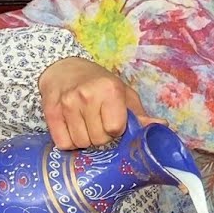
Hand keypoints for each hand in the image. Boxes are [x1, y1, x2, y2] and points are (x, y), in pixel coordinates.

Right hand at [38, 57, 164, 149]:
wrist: (64, 69)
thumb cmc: (99, 84)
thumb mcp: (123, 94)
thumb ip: (140, 114)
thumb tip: (162, 126)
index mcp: (110, 90)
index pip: (115, 129)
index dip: (116, 130)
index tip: (114, 122)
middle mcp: (87, 96)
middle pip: (98, 139)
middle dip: (101, 137)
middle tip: (99, 123)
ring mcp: (67, 104)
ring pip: (80, 143)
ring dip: (85, 140)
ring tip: (86, 124)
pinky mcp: (50, 112)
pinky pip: (63, 143)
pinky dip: (69, 142)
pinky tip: (73, 128)